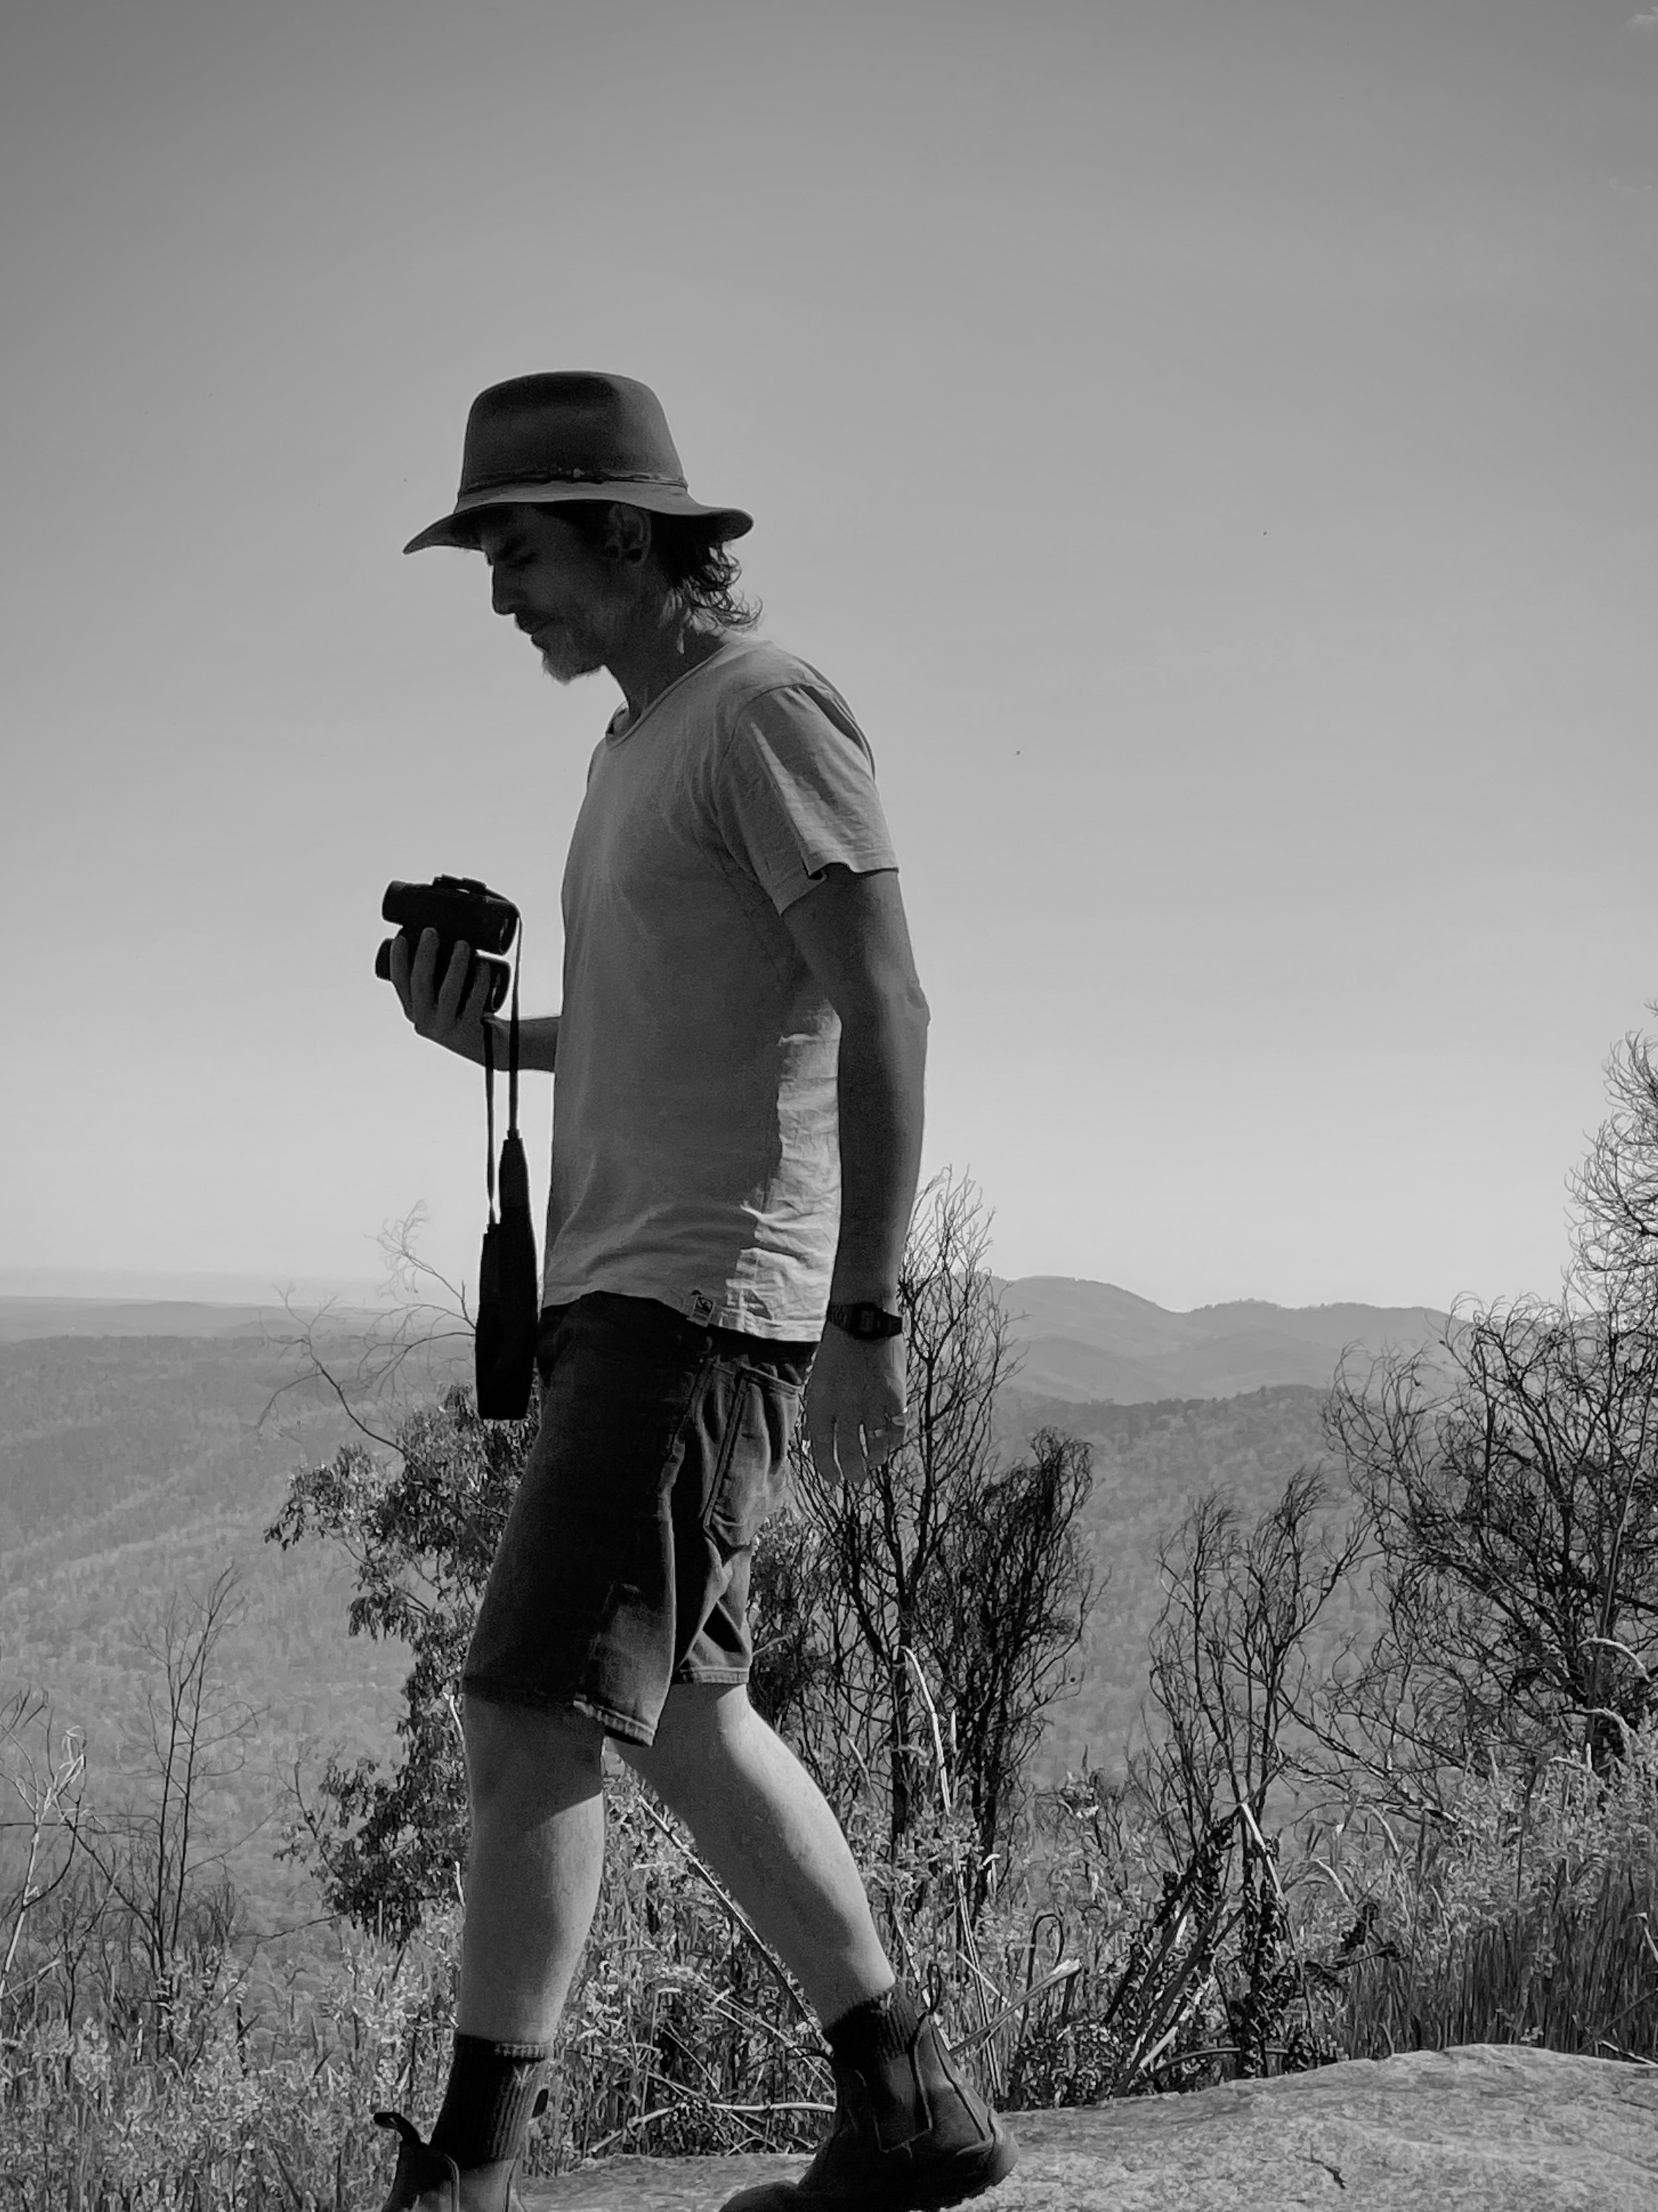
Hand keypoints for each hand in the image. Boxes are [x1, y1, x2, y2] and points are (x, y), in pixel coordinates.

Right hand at [388, 928, 495, 1065]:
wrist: (492, 1045)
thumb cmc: (468, 1009)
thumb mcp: (447, 993)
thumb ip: (441, 971)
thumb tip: (445, 924)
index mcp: (415, 1010)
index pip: (400, 984)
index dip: (398, 960)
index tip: (401, 936)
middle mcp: (425, 1022)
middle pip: (420, 984)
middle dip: (424, 955)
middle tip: (433, 931)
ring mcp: (446, 1029)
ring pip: (448, 993)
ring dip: (455, 965)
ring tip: (464, 944)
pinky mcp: (468, 1033)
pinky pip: (474, 1003)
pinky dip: (480, 981)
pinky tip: (484, 965)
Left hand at [805, 1326, 907, 1484]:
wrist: (862, 1317)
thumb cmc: (836, 1348)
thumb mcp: (817, 1378)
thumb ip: (817, 1410)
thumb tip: (813, 1442)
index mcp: (820, 1401)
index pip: (822, 1447)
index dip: (827, 1468)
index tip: (833, 1479)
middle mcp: (844, 1405)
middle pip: (849, 1452)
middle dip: (852, 1470)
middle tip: (856, 1477)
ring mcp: (871, 1401)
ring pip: (875, 1445)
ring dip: (874, 1459)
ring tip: (873, 1461)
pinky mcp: (895, 1395)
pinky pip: (896, 1429)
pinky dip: (893, 1441)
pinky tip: (890, 1444)